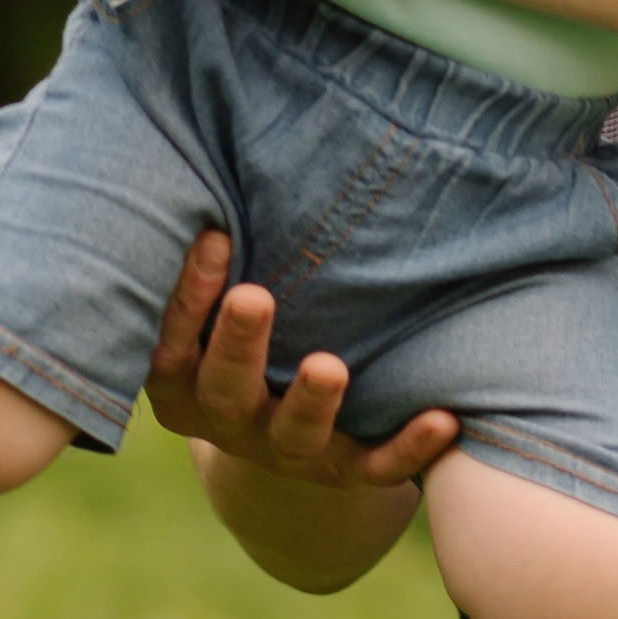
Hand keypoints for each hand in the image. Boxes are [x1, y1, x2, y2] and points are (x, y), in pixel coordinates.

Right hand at [143, 226, 460, 486]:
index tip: (214, 236)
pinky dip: (409, 448)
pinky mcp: (342, 469)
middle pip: (225, 390)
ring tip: (329, 368)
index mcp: (181, 381)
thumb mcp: (208, 306)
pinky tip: (444, 421)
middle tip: (254, 296)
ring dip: (311, 402)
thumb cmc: (235, 332)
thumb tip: (206, 149)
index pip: (173, 341)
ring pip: (293, 436)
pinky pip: (375, 467)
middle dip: (239, 344)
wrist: (275, 433)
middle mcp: (226, 421)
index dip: (189, 295)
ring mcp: (284, 450)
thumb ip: (209, 255)